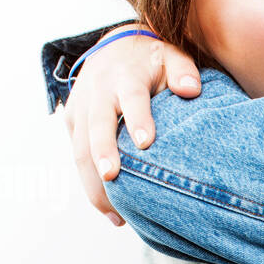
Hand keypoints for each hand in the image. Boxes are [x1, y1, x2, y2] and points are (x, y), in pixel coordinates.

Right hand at [63, 24, 201, 221]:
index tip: (146, 143)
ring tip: (116, 215)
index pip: (131, 97)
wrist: (114, 48)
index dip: (137, 118)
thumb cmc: (152, 60)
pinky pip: (76, 155)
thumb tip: (191, 90)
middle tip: (113, 179)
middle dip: (102, 152)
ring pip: (80, 148)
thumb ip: (184, 71)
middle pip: (96, 125)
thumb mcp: (172, 56)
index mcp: (125, 75)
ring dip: (94, 182)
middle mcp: (98, 91)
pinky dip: (90, 183)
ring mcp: (81, 107)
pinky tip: (109, 209)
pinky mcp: (72, 121)